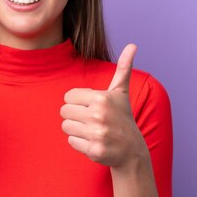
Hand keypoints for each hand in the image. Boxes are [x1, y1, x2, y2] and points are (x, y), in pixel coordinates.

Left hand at [59, 44, 147, 168]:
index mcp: (101, 98)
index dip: (78, 102)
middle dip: (75, 116)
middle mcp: (98, 115)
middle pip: (64, 112)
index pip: (68, 97)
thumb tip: (132, 45)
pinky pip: (71, 141)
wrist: (132, 150)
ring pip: (65, 127)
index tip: (92, 107)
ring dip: (76, 129)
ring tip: (92, 130)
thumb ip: (123, 68)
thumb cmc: (122, 117)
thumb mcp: (121, 92)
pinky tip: (94, 142)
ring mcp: (97, 134)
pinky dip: (80, 143)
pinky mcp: (94, 150)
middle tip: (91, 120)